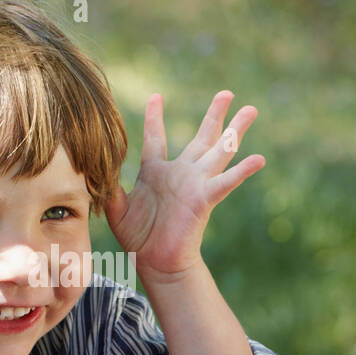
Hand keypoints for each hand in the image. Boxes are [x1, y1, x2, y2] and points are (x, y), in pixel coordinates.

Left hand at [104, 91, 264, 281]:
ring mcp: (195, 184)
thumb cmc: (137, 238)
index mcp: (156, 172)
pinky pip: (226, 182)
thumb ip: (108, 187)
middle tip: (227, 93)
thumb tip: (96, 169)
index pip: (157, 137)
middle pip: (202, 137)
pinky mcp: (204, 198)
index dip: (156, 117)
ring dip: (235, 130)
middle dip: (215, 114)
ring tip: (251, 109)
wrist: (155, 261)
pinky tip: (259, 158)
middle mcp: (181, 173)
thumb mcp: (116, 209)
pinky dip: (243, 171)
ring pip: (219, 150)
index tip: (157, 96)